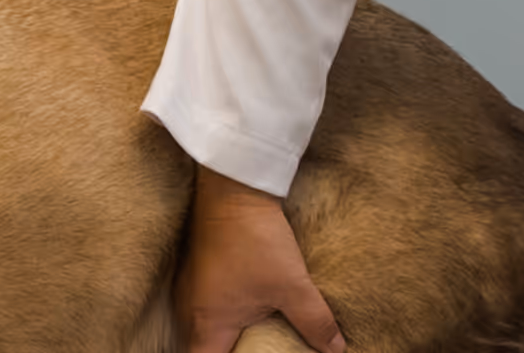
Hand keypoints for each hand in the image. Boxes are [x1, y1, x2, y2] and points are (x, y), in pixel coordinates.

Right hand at [174, 169, 345, 352]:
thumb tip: (335, 348)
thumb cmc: (255, 239)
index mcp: (207, 323)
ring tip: (248, 335)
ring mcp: (188, 288)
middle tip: (255, 347)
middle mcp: (189, 309)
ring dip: (220, 335)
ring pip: (200, 326)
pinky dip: (218, 315)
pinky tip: (241, 308)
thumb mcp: (293, 285)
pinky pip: (202, 305)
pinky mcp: (195, 270)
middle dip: (224, 352)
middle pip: (199, 348)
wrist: (233, 188)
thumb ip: (314, 321)